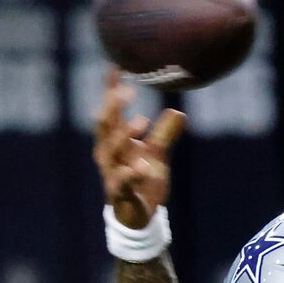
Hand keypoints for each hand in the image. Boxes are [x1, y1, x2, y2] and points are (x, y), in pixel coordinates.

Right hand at [93, 72, 183, 227]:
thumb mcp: (157, 154)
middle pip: (104, 126)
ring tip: (141, 121)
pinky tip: (142, 165)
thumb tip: (179, 113)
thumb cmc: (142, 180)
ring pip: (110, 151)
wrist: (139, 216)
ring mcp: (111, 174)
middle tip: (128, 90)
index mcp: (114, 141)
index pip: (110, 110)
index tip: (116, 66)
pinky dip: (130, 174)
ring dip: (124, 135)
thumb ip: (165, 133)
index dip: (111, 89)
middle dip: (112, 107)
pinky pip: (122, 183)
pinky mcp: (119, 195)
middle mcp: (108, 154)